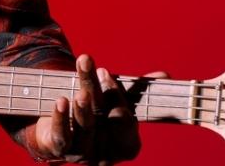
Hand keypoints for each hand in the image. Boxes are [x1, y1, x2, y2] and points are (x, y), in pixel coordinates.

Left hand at [28, 54, 166, 164]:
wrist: (66, 137)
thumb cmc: (99, 118)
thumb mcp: (118, 103)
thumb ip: (138, 90)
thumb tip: (164, 75)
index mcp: (127, 145)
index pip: (124, 120)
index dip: (116, 96)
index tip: (104, 71)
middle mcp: (107, 154)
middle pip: (103, 119)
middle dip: (97, 91)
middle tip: (92, 68)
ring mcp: (83, 155)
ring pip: (83, 128)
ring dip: (82, 108)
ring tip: (81, 90)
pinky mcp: (60, 152)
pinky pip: (62, 137)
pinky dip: (60, 119)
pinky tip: (61, 101)